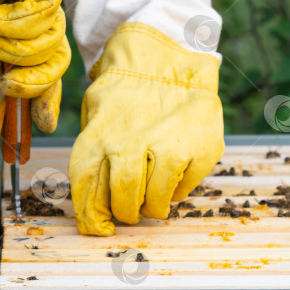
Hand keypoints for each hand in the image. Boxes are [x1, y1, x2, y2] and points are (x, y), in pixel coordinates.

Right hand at [0, 0, 70, 138]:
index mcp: (28, 30)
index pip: (49, 69)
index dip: (47, 98)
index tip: (41, 126)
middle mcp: (43, 12)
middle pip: (58, 59)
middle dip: (32, 80)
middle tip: (5, 85)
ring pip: (52, 39)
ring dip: (12, 47)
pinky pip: (46, 11)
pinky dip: (14, 22)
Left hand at [69, 23, 223, 235]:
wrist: (172, 61)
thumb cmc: (130, 93)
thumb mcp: (96, 111)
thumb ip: (92, 153)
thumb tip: (92, 206)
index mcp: (100, 136)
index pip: (88, 192)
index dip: (91, 219)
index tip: (100, 228)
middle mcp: (132, 143)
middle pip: (123, 201)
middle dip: (126, 213)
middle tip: (131, 211)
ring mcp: (170, 147)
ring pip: (156, 201)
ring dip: (153, 206)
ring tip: (154, 197)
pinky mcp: (202, 150)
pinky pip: (184, 188)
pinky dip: (178, 188)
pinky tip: (175, 171)